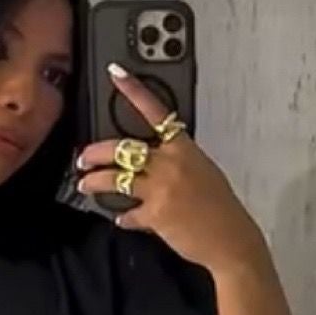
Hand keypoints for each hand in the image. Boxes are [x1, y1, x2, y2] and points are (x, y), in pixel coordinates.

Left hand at [76, 65, 264, 274]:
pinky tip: (121, 218)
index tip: (116, 74)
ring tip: (86, 184)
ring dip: (94, 182)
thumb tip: (158, 160)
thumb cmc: (222, 209)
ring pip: (116, 179)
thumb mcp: (204, 171)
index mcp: (183, 149)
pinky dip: (123, 217)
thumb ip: (178, 160)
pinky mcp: (155, 215)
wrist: (232, 240)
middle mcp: (170, 164)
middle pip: (121, 149)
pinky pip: (129, 214)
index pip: (155, 112)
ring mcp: (161, 189)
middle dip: (95, 153)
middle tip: (84, 157)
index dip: (133, 91)